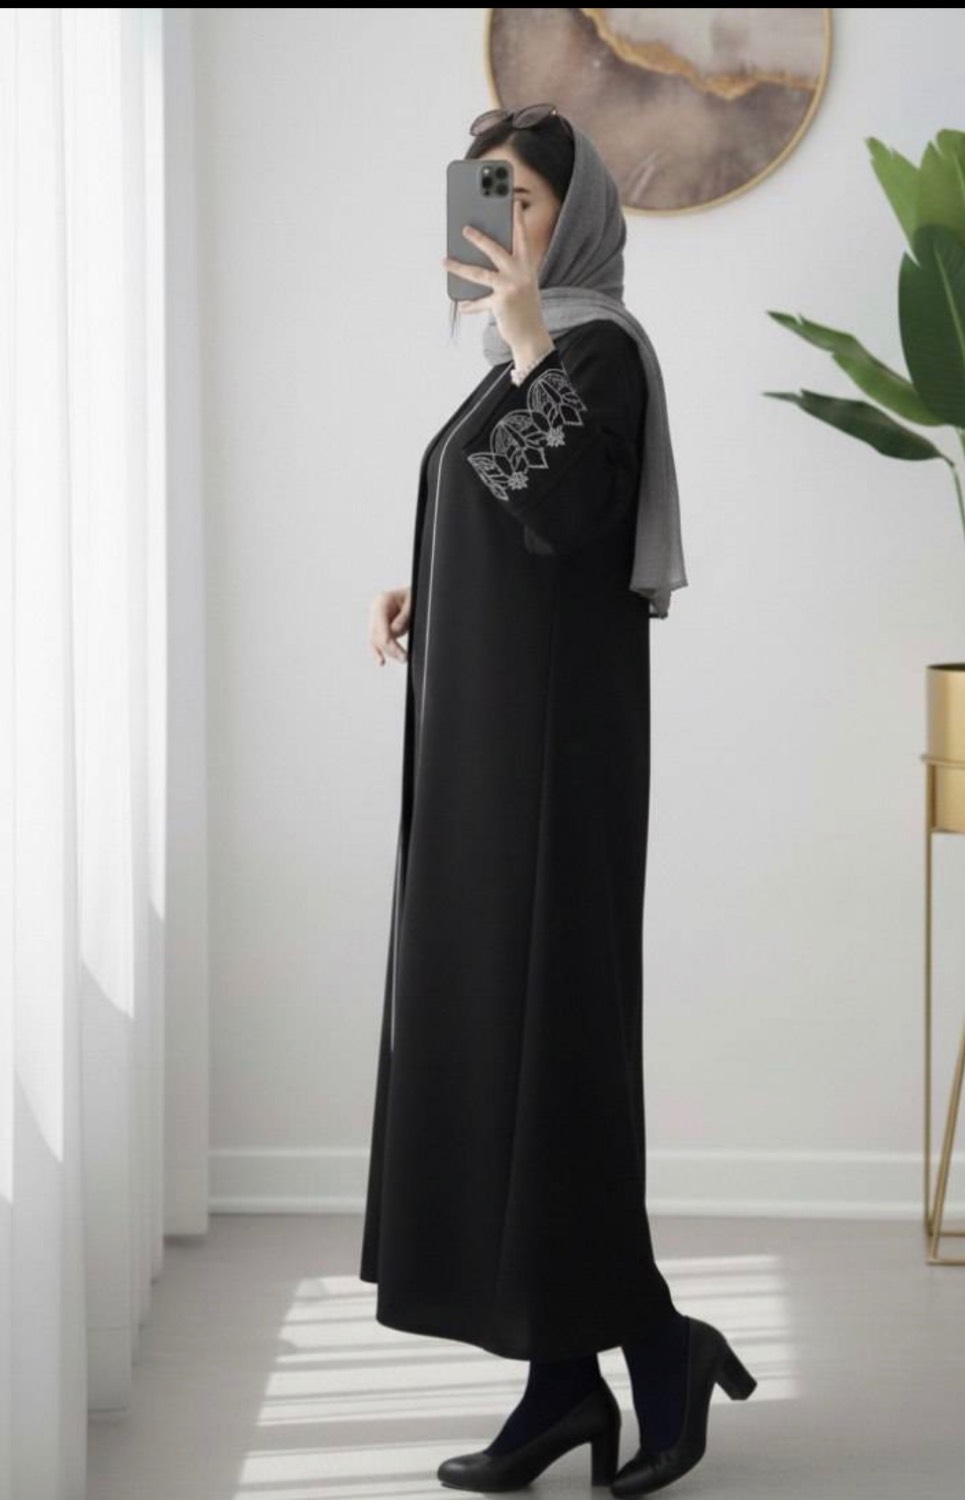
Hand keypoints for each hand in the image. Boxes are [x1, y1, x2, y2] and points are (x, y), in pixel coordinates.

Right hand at [369, 586, 410, 665]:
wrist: (412, 592)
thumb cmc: (413, 594)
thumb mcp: (412, 602)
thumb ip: (403, 617)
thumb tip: (394, 632)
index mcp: (382, 601)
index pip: (382, 629)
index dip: (392, 645)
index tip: (403, 654)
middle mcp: (376, 609)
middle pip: (377, 636)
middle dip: (390, 650)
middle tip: (404, 657)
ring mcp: (376, 617)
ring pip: (375, 640)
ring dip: (388, 651)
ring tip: (402, 658)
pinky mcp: (379, 625)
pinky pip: (377, 640)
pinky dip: (380, 651)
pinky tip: (381, 660)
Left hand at [442, 198, 554, 366]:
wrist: (532, 336)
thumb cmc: (524, 309)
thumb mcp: (521, 285)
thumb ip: (507, 271)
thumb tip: (477, 259)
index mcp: (527, 266)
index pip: (522, 238)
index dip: (518, 220)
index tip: (514, 202)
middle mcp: (520, 274)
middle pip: (496, 250)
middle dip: (479, 238)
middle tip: (464, 228)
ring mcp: (510, 287)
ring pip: (480, 273)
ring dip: (459, 266)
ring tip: (444, 260)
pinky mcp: (500, 302)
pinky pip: (479, 301)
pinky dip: (470, 305)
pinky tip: (461, 305)